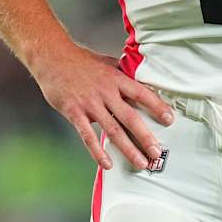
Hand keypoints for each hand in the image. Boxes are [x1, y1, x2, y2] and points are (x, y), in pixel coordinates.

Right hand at [32, 43, 173, 170]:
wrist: (51, 58)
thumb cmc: (79, 60)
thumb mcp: (106, 62)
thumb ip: (122, 73)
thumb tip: (141, 78)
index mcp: (116, 79)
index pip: (141, 93)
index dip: (157, 106)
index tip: (169, 119)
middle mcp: (105, 92)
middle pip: (130, 117)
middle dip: (145, 136)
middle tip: (157, 152)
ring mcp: (90, 104)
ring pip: (113, 130)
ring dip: (128, 149)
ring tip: (141, 162)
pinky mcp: (74, 112)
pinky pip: (88, 136)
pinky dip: (98, 151)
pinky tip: (108, 164)